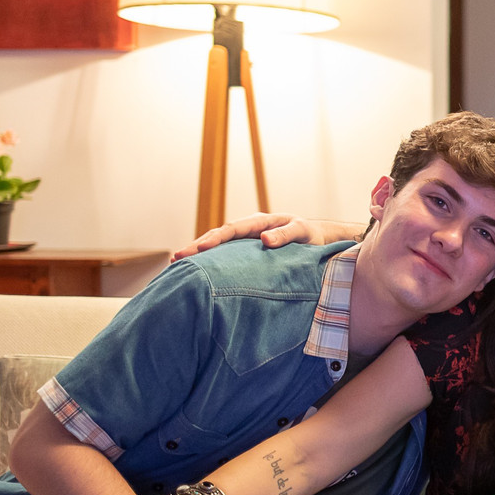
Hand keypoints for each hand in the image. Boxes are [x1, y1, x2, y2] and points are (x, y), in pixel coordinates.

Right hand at [171, 213, 344, 261]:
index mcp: (259, 222)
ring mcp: (245, 242)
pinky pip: (225, 256)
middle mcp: (248, 230)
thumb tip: (265, 239)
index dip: (215, 239)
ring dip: (199, 255)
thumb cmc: (311, 236)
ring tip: (177, 266)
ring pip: (218, 247)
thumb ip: (286, 235)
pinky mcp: (245, 254)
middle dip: (197, 246)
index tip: (199, 248)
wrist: (317, 240)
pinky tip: (196, 272)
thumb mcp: (302, 232)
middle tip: (177, 258)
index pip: (232, 229)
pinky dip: (210, 262)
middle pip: (218, 236)